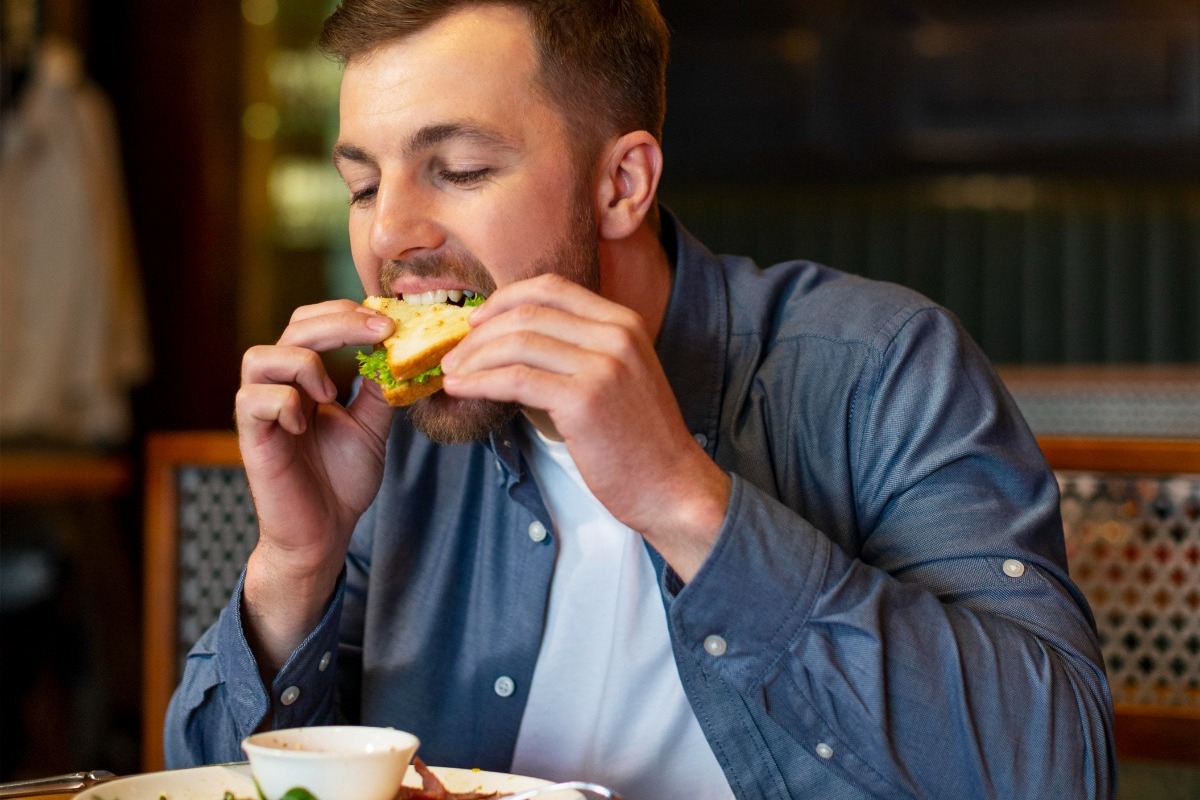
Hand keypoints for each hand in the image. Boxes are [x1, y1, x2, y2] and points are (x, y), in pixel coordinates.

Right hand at [235, 299, 394, 670]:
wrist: (324, 533)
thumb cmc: (341, 481)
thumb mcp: (372, 426)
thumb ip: (377, 389)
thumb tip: (397, 351)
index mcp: (305, 379)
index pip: (313, 323)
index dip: (347, 313)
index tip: (390, 321)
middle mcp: (278, 386)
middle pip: (293, 327)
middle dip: (338, 322)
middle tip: (380, 331)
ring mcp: (261, 410)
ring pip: (259, 356)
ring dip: (303, 362)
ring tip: (331, 393)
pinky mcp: (251, 437)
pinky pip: (253, 399)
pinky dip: (283, 401)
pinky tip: (306, 421)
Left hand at [440, 274, 729, 580]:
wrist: (672, 487)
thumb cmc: (641, 442)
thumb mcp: (620, 376)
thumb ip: (581, 351)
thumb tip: (515, 344)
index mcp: (623, 322)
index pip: (552, 287)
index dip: (505, 298)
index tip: (478, 320)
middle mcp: (615, 334)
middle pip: (528, 312)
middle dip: (481, 331)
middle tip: (455, 354)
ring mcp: (602, 365)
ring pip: (517, 342)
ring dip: (474, 357)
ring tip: (452, 374)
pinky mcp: (584, 399)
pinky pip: (516, 379)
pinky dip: (480, 382)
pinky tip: (461, 389)